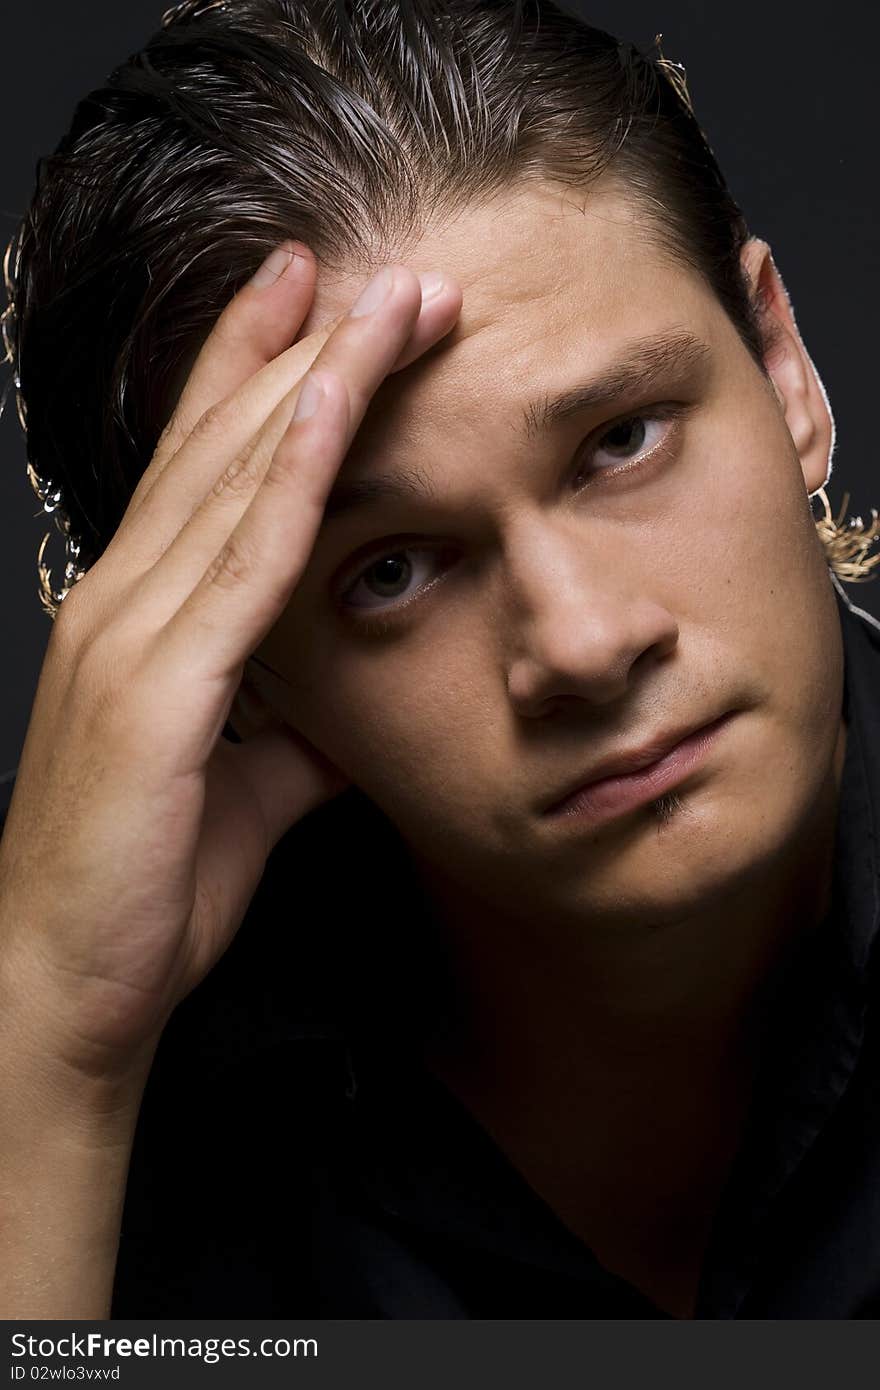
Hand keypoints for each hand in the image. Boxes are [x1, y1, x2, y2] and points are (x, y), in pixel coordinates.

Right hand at [0, 243, 461, 1080]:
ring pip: (233, 479)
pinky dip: (288, 475)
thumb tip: (351, 703)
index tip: (317, 304)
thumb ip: (293, 729)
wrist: (69, 991)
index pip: (204, 471)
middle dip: (299, 347)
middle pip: (221, 447)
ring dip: (314, 380)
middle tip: (376, 268)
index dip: (255, 377)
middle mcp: (127, 605)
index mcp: (144, 621)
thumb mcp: (245, 789)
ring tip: (383, 297)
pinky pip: (237, 563)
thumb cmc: (146, 890)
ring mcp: (134, 639)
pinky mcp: (156, 690)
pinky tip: (334, 406)